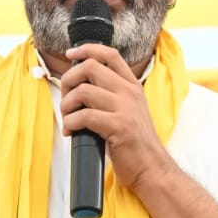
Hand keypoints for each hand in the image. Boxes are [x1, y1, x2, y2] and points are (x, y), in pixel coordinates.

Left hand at [59, 43, 170, 191]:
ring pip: (83, 91)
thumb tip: (79, 85)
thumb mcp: (128, 110)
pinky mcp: (119, 126)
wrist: (151, 167)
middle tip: (66, 100)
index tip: (70, 54)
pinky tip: (71, 132)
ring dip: (66, 105)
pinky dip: (70, 123)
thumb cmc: (133, 142)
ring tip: (68, 119)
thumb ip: (110, 94)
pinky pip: (84, 116)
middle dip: (68, 81)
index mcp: (131, 86)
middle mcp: (129, 92)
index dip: (86, 49)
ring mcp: (125, 108)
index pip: (109, 54)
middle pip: (90, 68)